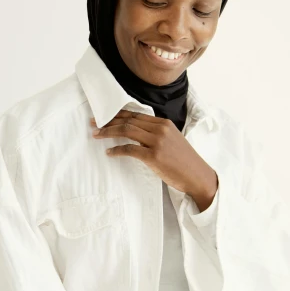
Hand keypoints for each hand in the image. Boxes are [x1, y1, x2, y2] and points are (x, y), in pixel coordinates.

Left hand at [90, 111, 217, 207]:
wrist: (197, 176)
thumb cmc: (183, 161)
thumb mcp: (171, 140)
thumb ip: (155, 134)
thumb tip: (134, 132)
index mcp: (164, 123)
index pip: (135, 115)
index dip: (117, 115)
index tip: (103, 116)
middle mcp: (160, 129)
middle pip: (128, 121)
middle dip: (108, 121)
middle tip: (93, 123)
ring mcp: (157, 142)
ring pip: (127, 131)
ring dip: (109, 132)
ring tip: (96, 135)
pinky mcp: (154, 157)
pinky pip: (130, 149)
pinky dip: (117, 150)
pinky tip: (109, 153)